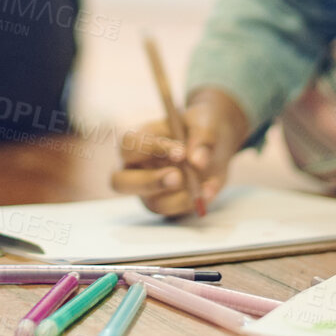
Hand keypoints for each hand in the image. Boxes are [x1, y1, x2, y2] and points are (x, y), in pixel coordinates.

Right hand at [111, 86, 249, 216]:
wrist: (215, 143)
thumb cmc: (201, 127)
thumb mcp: (206, 123)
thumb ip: (202, 138)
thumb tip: (198, 162)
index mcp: (137, 140)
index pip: (129, 145)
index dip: (151, 149)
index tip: (181, 152)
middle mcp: (135, 168)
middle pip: (120, 182)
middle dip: (148, 182)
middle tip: (177, 177)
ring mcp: (149, 191)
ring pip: (153, 203)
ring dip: (180, 196)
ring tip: (204, 183)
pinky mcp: (167, 204)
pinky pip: (177, 211)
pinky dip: (196, 201)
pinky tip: (210, 187)